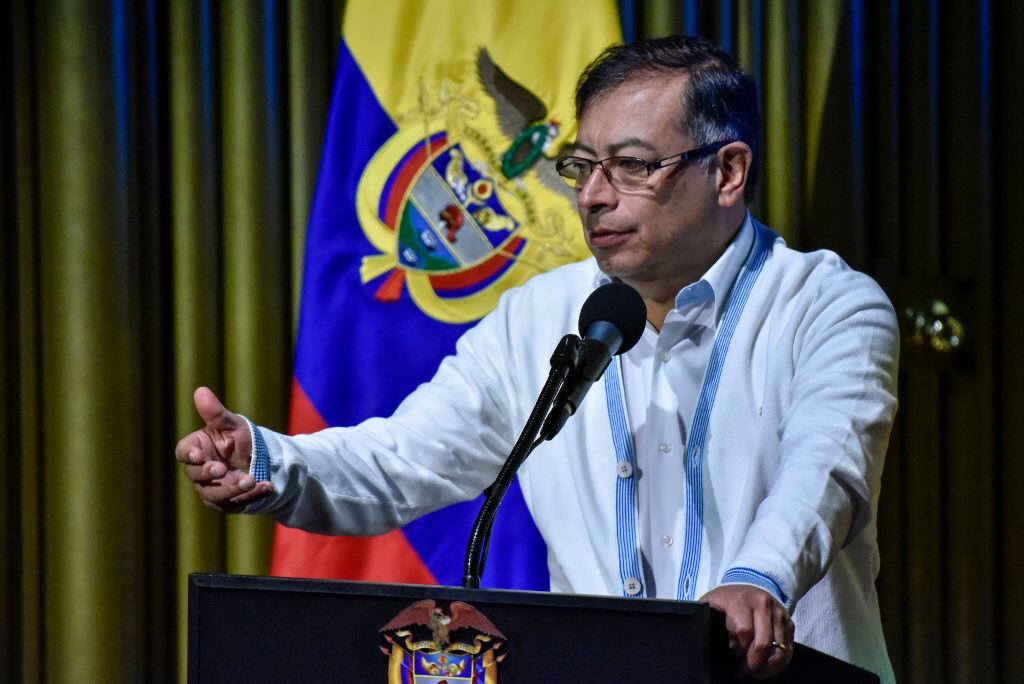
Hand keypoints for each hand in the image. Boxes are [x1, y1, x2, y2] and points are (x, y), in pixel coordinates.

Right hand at [174, 387, 273, 512]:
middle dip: (209, 473)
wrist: (260, 459)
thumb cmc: (239, 438)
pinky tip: (268, 486)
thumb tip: (201, 390)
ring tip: (251, 480)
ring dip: (232, 489)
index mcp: (197, 449)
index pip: (183, 452)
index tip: (198, 456)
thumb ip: (215, 413)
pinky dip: (252, 496)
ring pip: (214, 495)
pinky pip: (236, 503)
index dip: (188, 455)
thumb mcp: (231, 424)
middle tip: (222, 469)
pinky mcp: (227, 502)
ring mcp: (212, 488)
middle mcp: (200, 471)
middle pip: (195, 475)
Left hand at [701, 584, 794, 678]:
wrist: (751, 582)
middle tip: (742, 671)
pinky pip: (788, 650)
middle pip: (762, 644)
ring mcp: (779, 614)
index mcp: (740, 600)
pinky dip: (778, 663)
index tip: (731, 654)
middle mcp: (763, 605)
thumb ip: (708, 618)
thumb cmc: (727, 599)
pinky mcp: (789, 622)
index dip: (737, 648)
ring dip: (766, 667)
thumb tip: (702, 643)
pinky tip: (766, 668)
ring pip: (778, 650)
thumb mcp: (712, 602)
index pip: (743, 631)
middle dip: (752, 663)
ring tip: (755, 672)